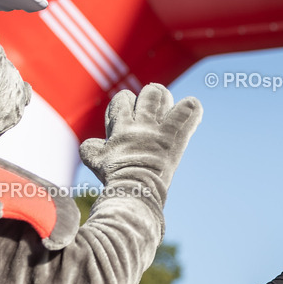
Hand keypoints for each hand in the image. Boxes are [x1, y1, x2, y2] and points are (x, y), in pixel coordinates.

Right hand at [79, 83, 202, 189]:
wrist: (135, 190)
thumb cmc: (115, 177)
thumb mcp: (95, 161)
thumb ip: (90, 148)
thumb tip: (91, 144)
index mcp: (122, 126)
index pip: (122, 99)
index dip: (125, 104)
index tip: (127, 118)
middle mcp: (141, 123)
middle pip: (147, 93)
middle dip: (149, 97)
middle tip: (151, 110)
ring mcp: (159, 129)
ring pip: (162, 96)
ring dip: (165, 98)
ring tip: (165, 107)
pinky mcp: (175, 138)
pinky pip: (188, 111)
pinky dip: (192, 108)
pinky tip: (192, 108)